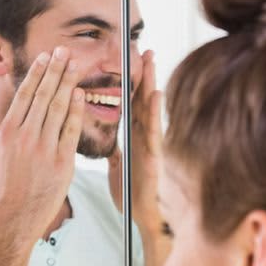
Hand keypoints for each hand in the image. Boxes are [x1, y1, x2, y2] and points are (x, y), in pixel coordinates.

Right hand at [0, 47, 85, 245]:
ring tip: (75, 66)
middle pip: (44, 96)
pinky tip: (80, 95)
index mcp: (7, 133)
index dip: (37, 73)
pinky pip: (71, 131)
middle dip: (55, 71)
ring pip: (59, 109)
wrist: (10, 222)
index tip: (45, 57)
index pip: (25, 95)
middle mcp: (26, 137)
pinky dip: (76, 111)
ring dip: (68, 84)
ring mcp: (45, 149)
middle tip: (65, 52)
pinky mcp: (62, 164)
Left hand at [110, 50, 163, 232]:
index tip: (131, 61)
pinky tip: (156, 93)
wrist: (141, 217)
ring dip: (151, 82)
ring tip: (151, 60)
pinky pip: (153, 129)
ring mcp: (150, 144)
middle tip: (145, 49)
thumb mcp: (118, 167)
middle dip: (144, 74)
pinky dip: (156, 111)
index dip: (131, 83)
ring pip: (149, 108)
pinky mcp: (153, 155)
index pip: (132, 104)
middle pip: (142, 98)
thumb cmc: (132, 194)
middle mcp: (143, 136)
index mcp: (134, 137)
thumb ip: (115, 151)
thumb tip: (109, 143)